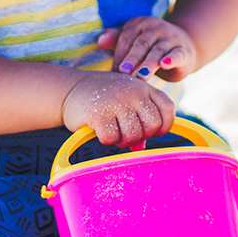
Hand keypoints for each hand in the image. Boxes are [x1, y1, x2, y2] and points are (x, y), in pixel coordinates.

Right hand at [62, 71, 176, 146]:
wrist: (70, 88)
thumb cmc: (102, 98)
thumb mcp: (124, 103)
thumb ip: (138, 122)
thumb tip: (140, 149)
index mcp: (144, 87)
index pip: (167, 109)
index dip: (162, 126)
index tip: (148, 131)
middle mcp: (133, 92)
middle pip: (152, 125)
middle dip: (141, 136)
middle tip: (126, 134)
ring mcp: (116, 102)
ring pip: (133, 135)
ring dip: (123, 141)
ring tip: (113, 133)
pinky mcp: (98, 113)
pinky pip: (111, 138)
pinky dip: (106, 140)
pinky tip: (99, 131)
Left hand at [96, 16, 197, 80]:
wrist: (183, 45)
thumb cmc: (149, 45)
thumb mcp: (132, 40)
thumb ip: (115, 39)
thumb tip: (100, 42)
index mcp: (139, 24)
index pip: (126, 39)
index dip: (119, 55)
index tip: (113, 73)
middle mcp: (155, 28)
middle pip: (141, 44)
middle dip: (132, 58)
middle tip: (123, 72)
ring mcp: (171, 38)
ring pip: (158, 50)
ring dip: (149, 63)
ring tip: (141, 75)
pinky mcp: (183, 50)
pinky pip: (177, 54)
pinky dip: (172, 59)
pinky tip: (165, 64)